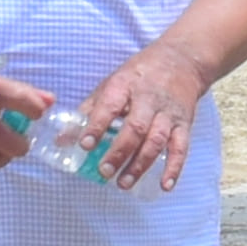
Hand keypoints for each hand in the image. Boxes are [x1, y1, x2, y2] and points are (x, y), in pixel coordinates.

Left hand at [47, 33, 220, 189]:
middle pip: (135, 128)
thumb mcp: (112, 84)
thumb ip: (88, 111)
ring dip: (140, 164)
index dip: (97, 126)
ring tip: (123, 183)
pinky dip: (174, 168)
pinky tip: (164, 186)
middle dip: (119, 152)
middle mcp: (148, 99)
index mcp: (125, 85)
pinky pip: (181, 147)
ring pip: (156, 140)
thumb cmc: (139, 76)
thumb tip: (62, 140)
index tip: (85, 145)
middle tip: (104, 172)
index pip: (109, 106)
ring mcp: (168, 112)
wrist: (182, 60)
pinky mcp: (184, 123)